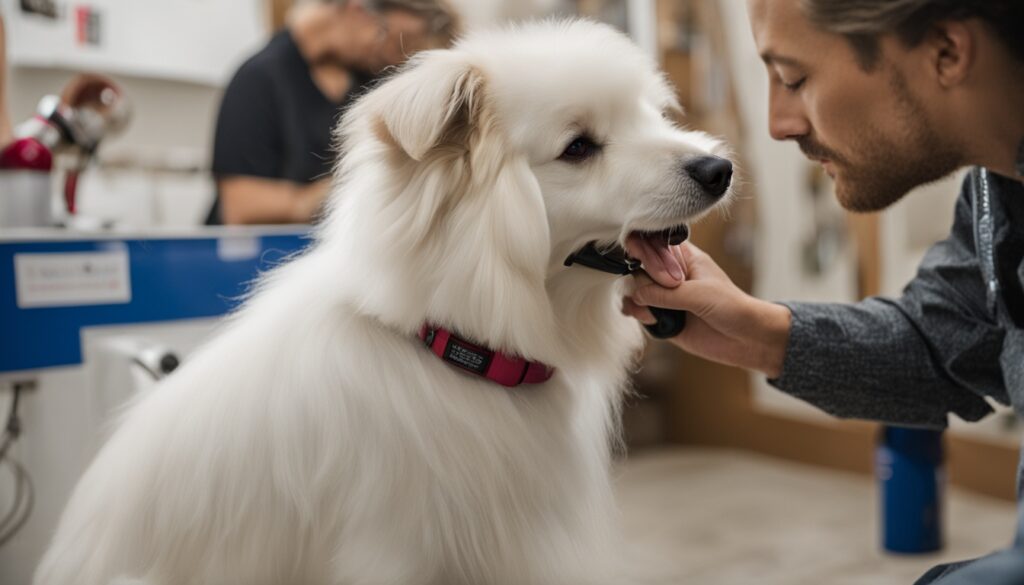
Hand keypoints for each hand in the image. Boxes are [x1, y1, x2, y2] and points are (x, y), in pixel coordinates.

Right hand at [623, 240, 791, 377]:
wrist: (746, 338)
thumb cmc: (732, 307)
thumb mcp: (699, 294)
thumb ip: (665, 293)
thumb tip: (636, 294)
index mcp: (684, 257)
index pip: (653, 243)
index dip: (643, 249)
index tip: (639, 260)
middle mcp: (671, 274)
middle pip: (639, 267)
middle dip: (640, 280)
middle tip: (654, 293)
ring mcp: (666, 295)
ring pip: (636, 289)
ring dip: (635, 299)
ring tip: (649, 312)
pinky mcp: (663, 316)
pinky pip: (639, 310)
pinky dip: (636, 313)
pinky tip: (647, 318)